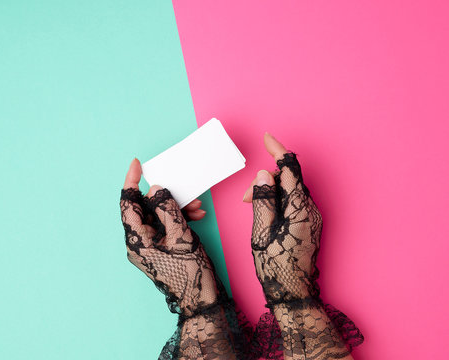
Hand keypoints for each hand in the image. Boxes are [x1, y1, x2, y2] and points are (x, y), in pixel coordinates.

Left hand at [120, 158, 221, 316]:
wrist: (201, 299)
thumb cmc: (189, 270)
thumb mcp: (180, 234)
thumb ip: (167, 208)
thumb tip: (156, 189)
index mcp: (136, 239)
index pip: (127, 203)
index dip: (131, 181)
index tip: (137, 164)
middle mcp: (137, 243)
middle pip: (144, 209)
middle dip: (165, 197)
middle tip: (185, 191)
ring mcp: (148, 247)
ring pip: (157, 217)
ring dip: (176, 208)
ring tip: (197, 206)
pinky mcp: (158, 250)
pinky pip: (164, 228)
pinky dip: (178, 220)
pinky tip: (196, 217)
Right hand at [243, 133, 321, 304]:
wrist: (293, 293)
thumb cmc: (275, 266)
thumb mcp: (261, 231)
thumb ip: (263, 200)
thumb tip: (262, 175)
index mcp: (300, 207)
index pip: (290, 169)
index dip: (278, 151)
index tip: (267, 137)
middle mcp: (310, 209)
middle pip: (289, 179)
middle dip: (266, 179)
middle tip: (245, 197)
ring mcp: (311, 217)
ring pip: (290, 191)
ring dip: (270, 192)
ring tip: (251, 207)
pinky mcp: (308, 224)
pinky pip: (293, 203)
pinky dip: (277, 202)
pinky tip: (264, 213)